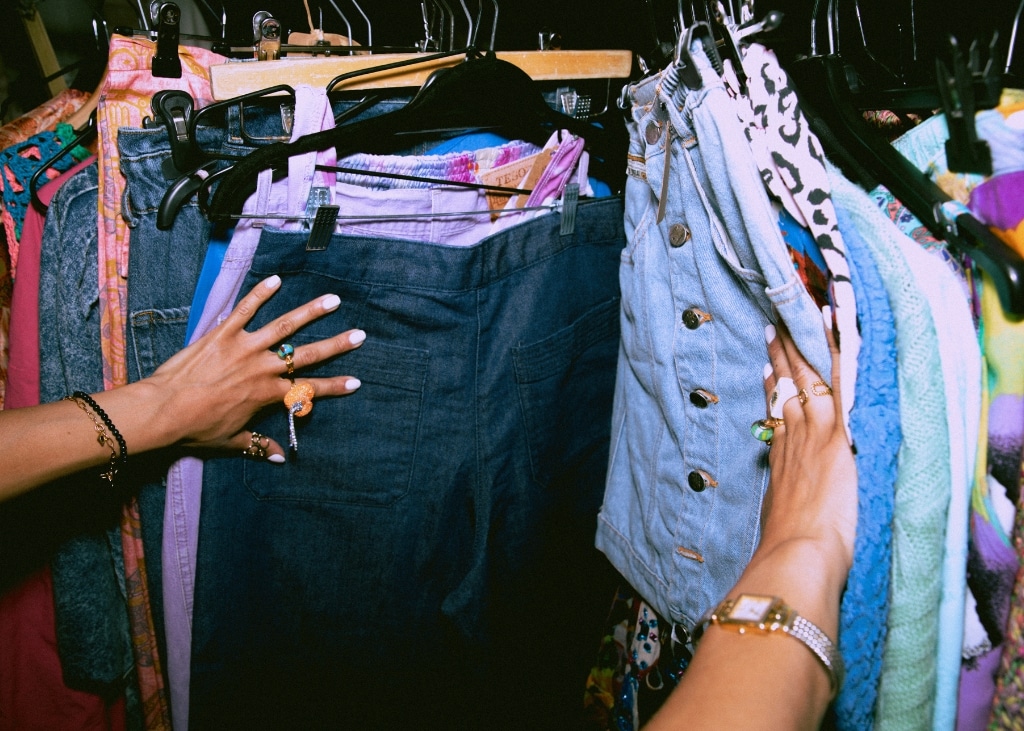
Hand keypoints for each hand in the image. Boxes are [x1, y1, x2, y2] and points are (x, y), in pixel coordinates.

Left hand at [142, 275, 363, 460]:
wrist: (164, 409)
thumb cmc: (197, 428)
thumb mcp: (231, 440)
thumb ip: (257, 444)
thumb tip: (278, 458)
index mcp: (268, 394)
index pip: (309, 390)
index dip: (334, 387)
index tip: (356, 381)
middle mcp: (264, 367)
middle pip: (308, 354)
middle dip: (337, 345)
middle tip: (359, 335)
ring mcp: (245, 347)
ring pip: (286, 326)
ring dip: (311, 312)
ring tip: (333, 300)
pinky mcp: (224, 333)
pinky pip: (245, 309)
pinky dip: (260, 293)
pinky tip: (276, 279)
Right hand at [760, 307, 857, 575]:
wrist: (798, 554)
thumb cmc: (791, 552)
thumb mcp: (779, 526)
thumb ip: (781, 513)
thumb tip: (780, 518)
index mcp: (781, 463)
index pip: (779, 417)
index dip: (774, 392)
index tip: (770, 372)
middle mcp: (793, 442)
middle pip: (786, 392)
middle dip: (781, 361)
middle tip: (773, 333)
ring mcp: (813, 435)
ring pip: (806, 382)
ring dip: (799, 351)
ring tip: (791, 325)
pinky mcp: (835, 435)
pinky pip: (835, 385)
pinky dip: (832, 356)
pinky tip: (831, 331)